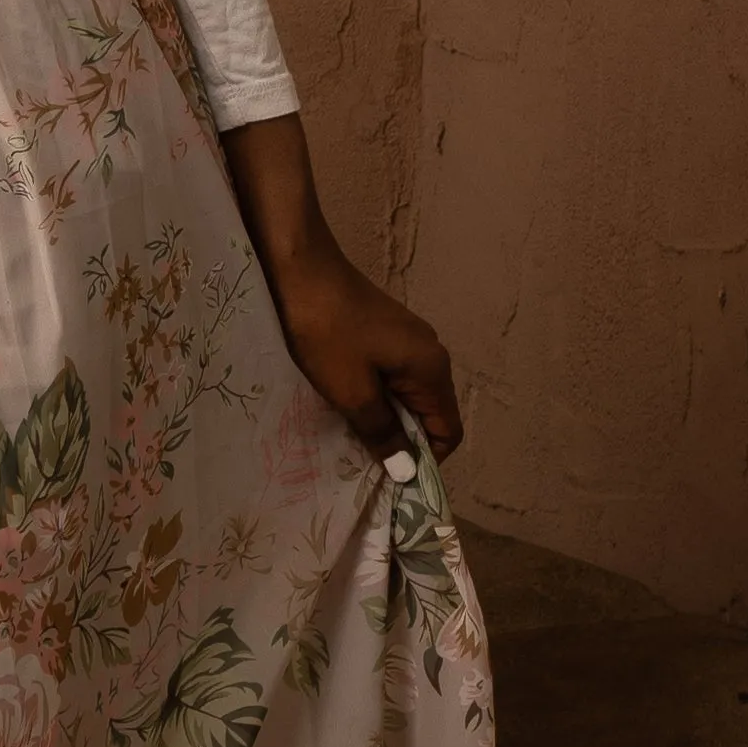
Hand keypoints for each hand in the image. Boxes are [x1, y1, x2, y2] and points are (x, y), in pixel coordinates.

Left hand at [220, 111, 462, 459]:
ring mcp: (406, 339)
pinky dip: (371, 395)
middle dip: (401, 442)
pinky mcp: (383, 331)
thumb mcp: (352, 392)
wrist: (297, 266)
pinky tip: (341, 401)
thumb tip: (409, 472)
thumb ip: (382, 432)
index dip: (426, 462)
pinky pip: (388, 377)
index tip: (391, 480)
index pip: (450, 431)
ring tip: (348, 436)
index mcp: (431, 368)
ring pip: (405, 397)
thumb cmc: (326, 331)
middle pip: (428, 415)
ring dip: (382, 419)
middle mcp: (429, 353)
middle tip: (364, 465)